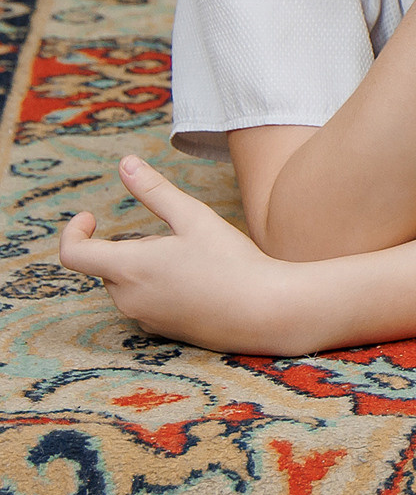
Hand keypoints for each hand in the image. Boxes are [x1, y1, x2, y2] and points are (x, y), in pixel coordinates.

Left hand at [57, 156, 311, 355]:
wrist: (264, 311)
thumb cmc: (230, 261)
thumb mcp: (194, 217)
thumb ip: (154, 190)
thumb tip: (125, 163)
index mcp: (128, 268)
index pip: (74, 254)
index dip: (74, 232)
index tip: (90, 216)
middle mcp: (127, 298)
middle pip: (109, 266)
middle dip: (133, 247)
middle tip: (180, 239)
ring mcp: (144, 318)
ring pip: (129, 284)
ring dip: (147, 267)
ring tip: (195, 261)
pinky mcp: (161, 331)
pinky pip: (146, 303)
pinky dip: (160, 287)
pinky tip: (200, 283)